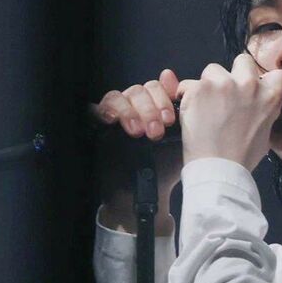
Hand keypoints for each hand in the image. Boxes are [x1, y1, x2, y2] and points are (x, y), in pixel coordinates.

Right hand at [95, 68, 182, 189]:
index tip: (170, 120)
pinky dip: (104, 110)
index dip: (163, 99)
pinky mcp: (100, 126)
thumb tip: (181, 90)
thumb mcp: (182, 144)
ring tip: (137, 133)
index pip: (157, 88)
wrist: (146, 194)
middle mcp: (137, 108)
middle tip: (156, 132)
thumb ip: (184, 117)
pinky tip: (111, 119)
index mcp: (156, 108)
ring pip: (119, 97)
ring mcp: (118, 115)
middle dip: (149, 110)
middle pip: (139, 91)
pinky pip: (96, 109)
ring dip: (129, 112)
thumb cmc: (165, 168)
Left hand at [176, 53, 281, 171]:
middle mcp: (249, 84)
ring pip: (212, 71)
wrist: (219, 170)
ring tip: (205, 109)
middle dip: (234, 74)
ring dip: (208, 85)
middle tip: (226, 95)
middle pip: (242, 61)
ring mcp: (223, 84)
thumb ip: (264, 111)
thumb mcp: (265, 133)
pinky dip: (187, 97)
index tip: (255, 88)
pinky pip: (188, 85)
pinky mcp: (199, 89)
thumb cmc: (243, 158)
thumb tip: (262, 104)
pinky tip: (190, 114)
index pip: (277, 74)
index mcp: (270, 96)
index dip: (264, 79)